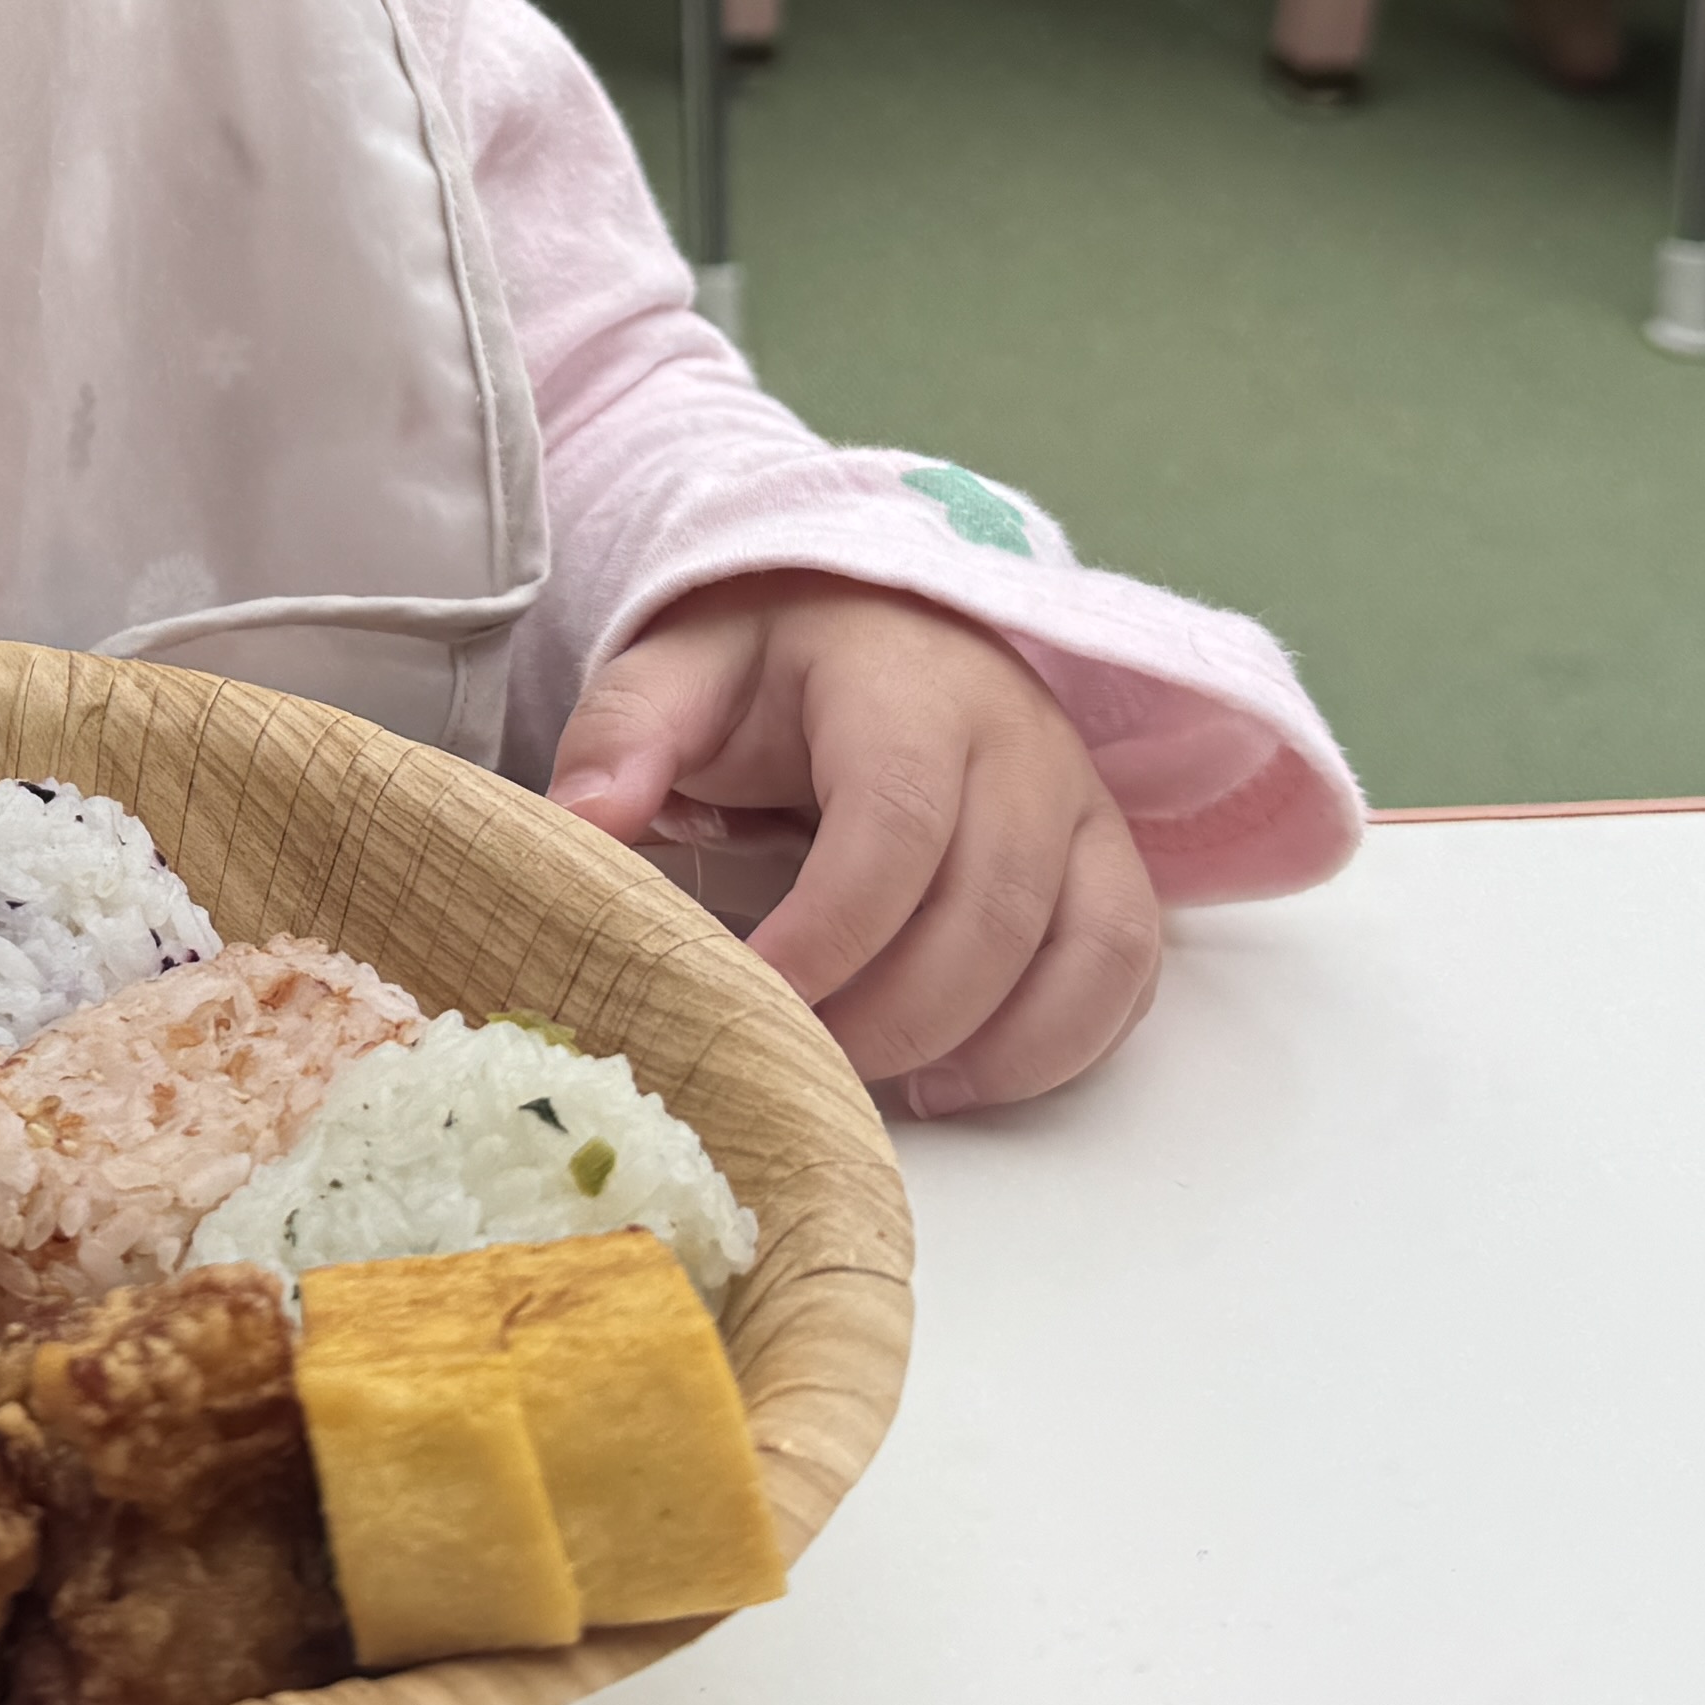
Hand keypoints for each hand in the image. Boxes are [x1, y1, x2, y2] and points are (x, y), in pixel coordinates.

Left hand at [548, 578, 1163, 1112]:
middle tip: (796, 1067)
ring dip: (983, 1044)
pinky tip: (965, 1077)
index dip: (829, 934)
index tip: (747, 999)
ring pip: (1079, 945)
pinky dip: (1060, 1042)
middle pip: (989, 907)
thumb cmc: (770, 665)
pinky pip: (1124, 966)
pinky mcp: (1108, 855)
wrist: (876, 616)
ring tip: (879, 1089)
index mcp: (906, 691)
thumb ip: (623, 737)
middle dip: (892, 1015)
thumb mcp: (677, 673)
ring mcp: (1078, 801)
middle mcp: (1018, 742)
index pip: (896, 825)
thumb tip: (579, 824)